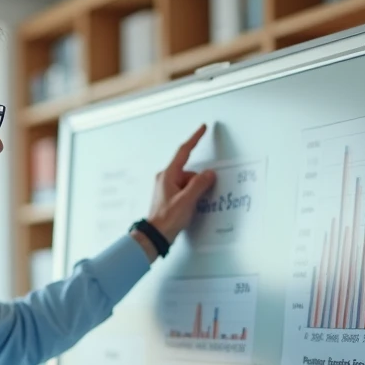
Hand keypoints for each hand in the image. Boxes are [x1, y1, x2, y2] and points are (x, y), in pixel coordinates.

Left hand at [142, 125, 217, 248]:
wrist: (155, 235)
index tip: (202, 128)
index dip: (194, 139)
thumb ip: (199, 185)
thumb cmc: (167, 218)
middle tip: (197, 198)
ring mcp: (166, 187)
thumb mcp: (187, 200)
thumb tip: (209, 174)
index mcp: (168, 175)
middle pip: (189, 172)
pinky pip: (184, 190)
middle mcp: (165, 178)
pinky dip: (190, 197)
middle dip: (198, 182)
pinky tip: (188, 208)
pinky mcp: (169, 196)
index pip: (184, 151)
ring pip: (188, 182)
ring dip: (194, 192)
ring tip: (189, 207)